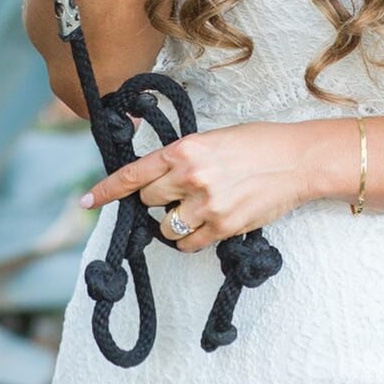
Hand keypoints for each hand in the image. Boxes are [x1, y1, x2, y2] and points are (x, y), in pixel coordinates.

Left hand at [79, 121, 321, 251]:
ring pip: (165, 226)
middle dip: (158, 199)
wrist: (297, 160)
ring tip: (199, 207)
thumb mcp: (213, 140)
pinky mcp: (223, 227)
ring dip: (174, 221)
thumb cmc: (258, 145)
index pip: (133, 174)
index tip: (86, 202)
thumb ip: (182, 158)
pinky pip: (188, 243)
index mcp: (184, 150)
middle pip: (148, 201)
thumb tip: (156, 178)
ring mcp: (206, 204)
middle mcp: (190, 176)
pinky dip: (191, 238)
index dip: (106, 191)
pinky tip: (209, 223)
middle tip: (182, 191)